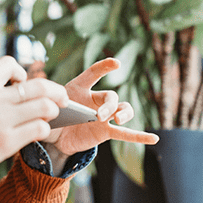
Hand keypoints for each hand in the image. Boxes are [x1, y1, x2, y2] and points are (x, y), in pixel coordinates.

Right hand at [0, 56, 68, 181]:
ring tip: (51, 115)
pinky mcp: (6, 142)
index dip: (22, 73)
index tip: (23, 84)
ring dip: (53, 110)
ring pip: (45, 106)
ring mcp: (1, 120)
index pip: (11, 64)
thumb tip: (18, 88)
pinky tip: (39, 130)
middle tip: (62, 98)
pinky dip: (44, 128)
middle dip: (56, 91)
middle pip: (39, 85)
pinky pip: (39, 128)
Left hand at [44, 58, 158, 156]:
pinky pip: (125, 134)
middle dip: (109, 105)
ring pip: (122, 110)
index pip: (93, 74)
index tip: (116, 64)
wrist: (54, 135)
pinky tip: (154, 139)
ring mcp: (103, 116)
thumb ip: (51, 105)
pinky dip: (139, 136)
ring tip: (117, 120)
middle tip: (99, 116)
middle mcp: (95, 100)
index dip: (104, 67)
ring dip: (123, 114)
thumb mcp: (47, 107)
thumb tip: (51, 109)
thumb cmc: (52, 114)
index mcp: (80, 88)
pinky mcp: (105, 132)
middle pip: (111, 97)